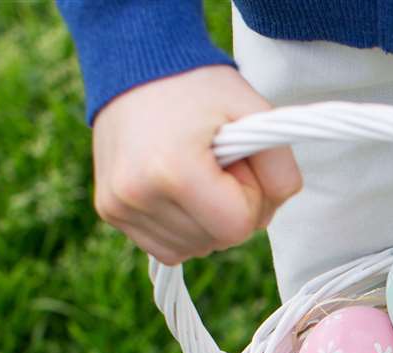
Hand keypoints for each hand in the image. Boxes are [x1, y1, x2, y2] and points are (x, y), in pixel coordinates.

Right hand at [91, 66, 301, 264]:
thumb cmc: (199, 87)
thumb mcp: (255, 113)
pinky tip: (178, 188)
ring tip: (194, 169)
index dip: (250, 195)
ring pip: (195, 248)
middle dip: (229, 207)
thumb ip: (282, 170)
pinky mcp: (110, 210)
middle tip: (214, 161)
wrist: (136, 63)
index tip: (236, 161)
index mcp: (172, 171)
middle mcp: (136, 194)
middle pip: (218, 241)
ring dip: (208, 219)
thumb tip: (268, 213)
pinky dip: (185, 227)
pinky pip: (168, 247)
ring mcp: (118, 206)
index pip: (239, 227)